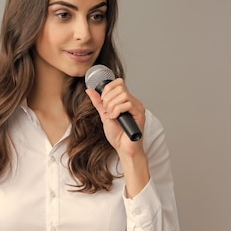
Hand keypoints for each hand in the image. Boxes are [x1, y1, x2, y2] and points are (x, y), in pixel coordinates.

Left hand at [86, 78, 150, 197]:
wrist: (123, 148)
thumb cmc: (117, 135)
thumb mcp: (104, 115)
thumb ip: (98, 102)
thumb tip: (90, 90)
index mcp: (125, 100)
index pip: (119, 82)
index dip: (108, 88)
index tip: (103, 100)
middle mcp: (133, 101)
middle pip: (120, 87)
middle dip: (108, 99)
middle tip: (107, 111)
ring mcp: (138, 107)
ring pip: (123, 95)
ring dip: (112, 106)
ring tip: (112, 116)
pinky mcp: (140, 114)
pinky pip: (128, 104)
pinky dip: (117, 110)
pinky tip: (116, 118)